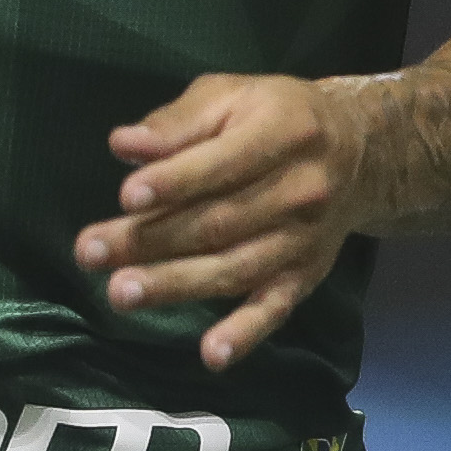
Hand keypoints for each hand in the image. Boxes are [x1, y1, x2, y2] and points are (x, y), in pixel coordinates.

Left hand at [74, 73, 364, 371]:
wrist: (359, 152)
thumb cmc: (276, 116)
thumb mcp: (232, 97)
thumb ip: (178, 121)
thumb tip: (125, 145)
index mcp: (283, 132)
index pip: (224, 162)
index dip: (175, 181)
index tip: (127, 196)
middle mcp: (300, 189)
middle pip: (220, 222)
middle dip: (152, 239)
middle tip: (91, 252)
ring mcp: (304, 239)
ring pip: (236, 268)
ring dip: (177, 285)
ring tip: (122, 293)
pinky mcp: (306, 275)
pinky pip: (275, 307)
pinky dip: (245, 333)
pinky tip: (212, 354)